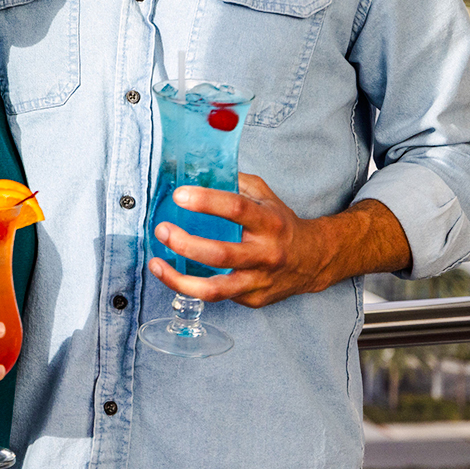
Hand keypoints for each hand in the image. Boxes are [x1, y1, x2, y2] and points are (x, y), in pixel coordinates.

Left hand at [147, 175, 409, 308]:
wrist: (313, 260)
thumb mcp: (265, 196)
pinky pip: (217, 296)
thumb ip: (235, 182)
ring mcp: (259, 281)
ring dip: (179, 279)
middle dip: (185, 244)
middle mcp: (265, 254)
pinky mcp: (252, 300)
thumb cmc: (281, 224)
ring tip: (156, 263)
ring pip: (215, 289)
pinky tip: (174, 275)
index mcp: (269, 222)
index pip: (237, 209)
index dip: (206, 201)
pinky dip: (190, 287)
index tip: (179, 195)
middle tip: (162, 230)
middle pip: (221, 254)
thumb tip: (198, 168)